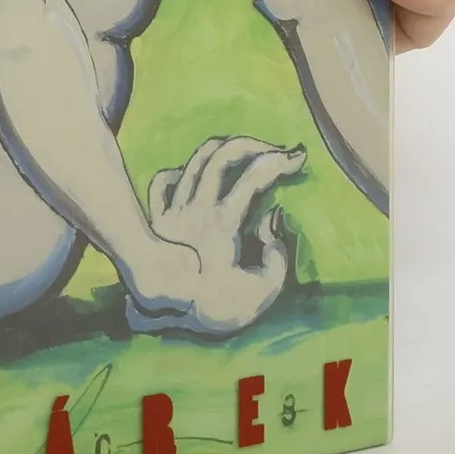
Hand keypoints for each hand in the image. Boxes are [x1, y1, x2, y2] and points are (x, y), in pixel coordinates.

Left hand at [127, 136, 299, 335]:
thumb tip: (272, 222)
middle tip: (274, 151)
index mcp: (224, 221)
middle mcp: (197, 207)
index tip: (298, 157)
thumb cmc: (212, 303)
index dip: (279, 162)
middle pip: (222, 157)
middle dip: (252, 146)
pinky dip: (179, 172)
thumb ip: (277, 256)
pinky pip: (162, 183)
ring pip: (195, 162)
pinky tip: (190, 177)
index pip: (254, 178)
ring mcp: (173, 210)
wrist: (158, 307)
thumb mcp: (261, 290)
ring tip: (240, 151)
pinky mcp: (156, 220)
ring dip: (221, 150)